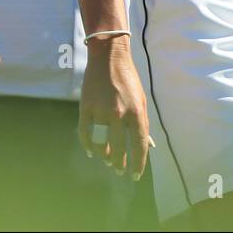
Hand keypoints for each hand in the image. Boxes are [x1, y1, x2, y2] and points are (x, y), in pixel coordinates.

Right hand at [78, 36, 152, 180]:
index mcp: (137, 112)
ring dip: (104, 155)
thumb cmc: (129, 80)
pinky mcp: (86, 108)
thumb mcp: (142, 100)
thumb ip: (142, 123)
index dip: (138, 163)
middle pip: (119, 149)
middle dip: (120, 163)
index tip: (135, 175)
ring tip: (108, 160)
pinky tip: (91, 151)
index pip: (139, 145)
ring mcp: (101, 112)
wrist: (109, 57)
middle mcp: (120, 114)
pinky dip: (88, 145)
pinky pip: (85, 133)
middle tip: (120, 170)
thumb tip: (147, 145)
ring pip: (101, 144)